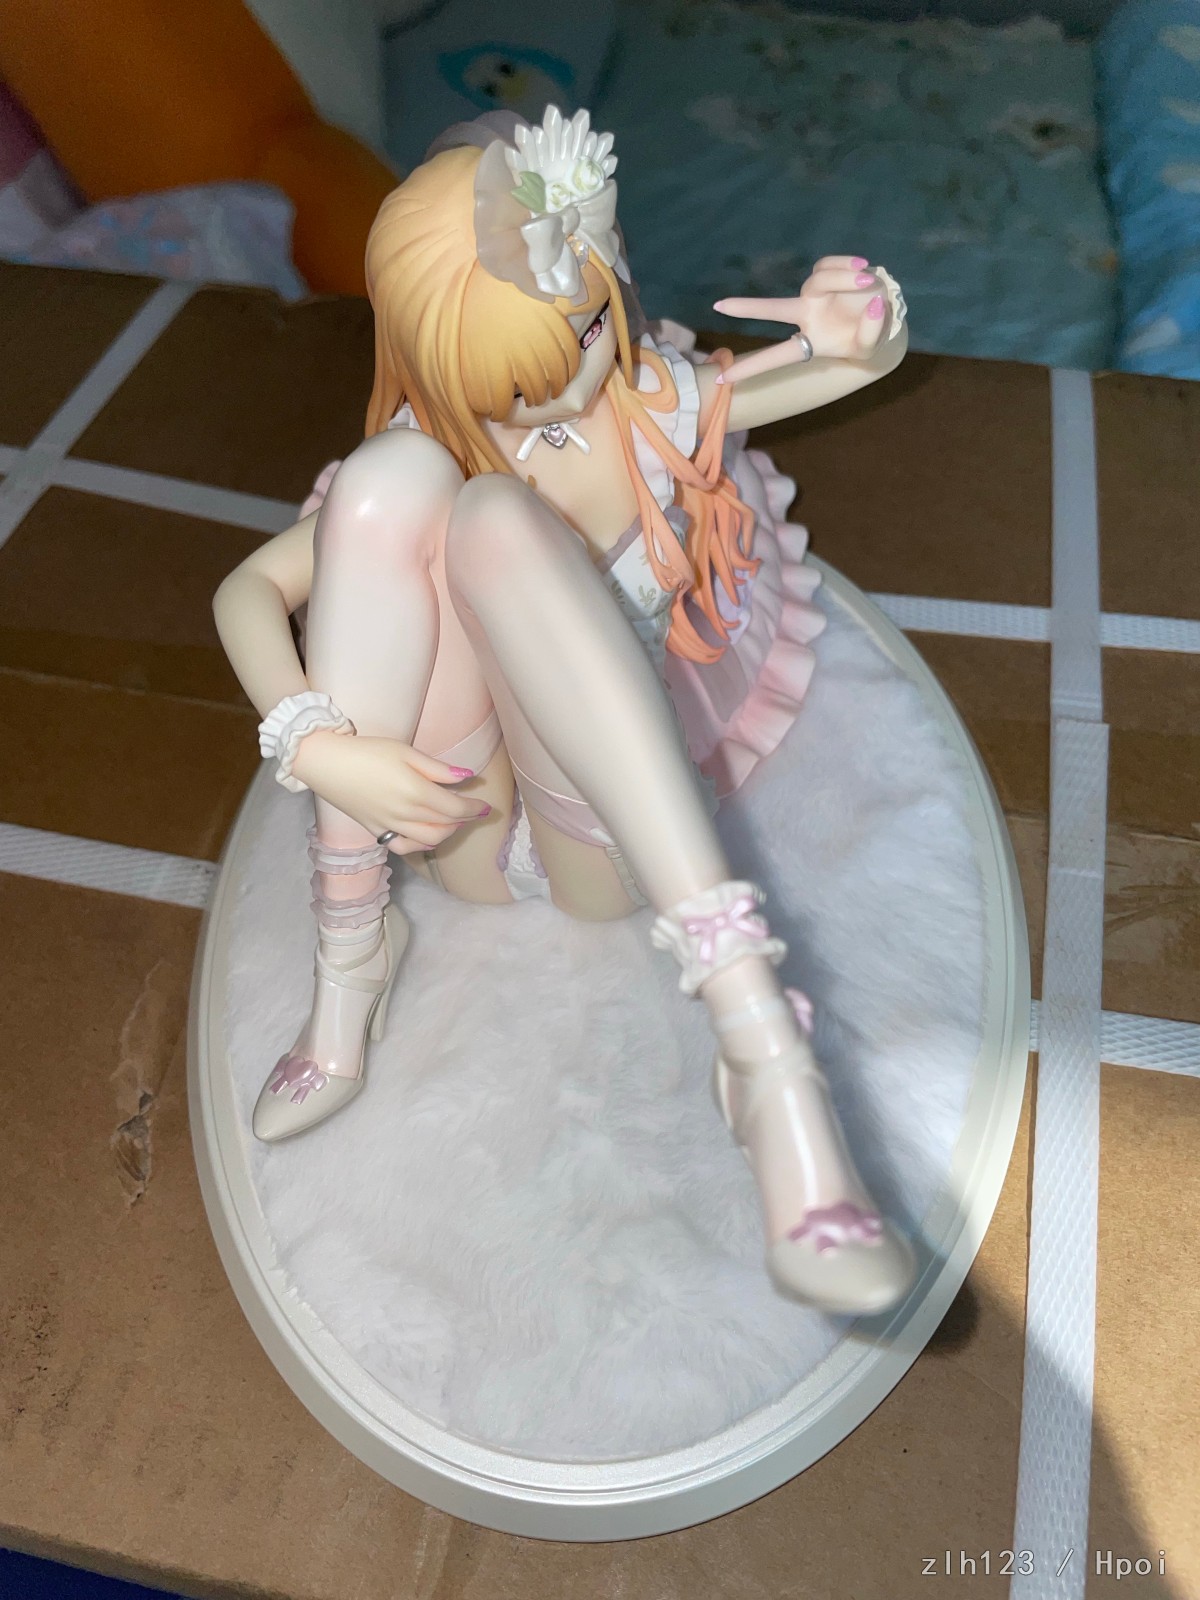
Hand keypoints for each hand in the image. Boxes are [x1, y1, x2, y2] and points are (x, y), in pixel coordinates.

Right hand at [290, 730, 490, 853]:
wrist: (327, 764)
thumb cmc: (367, 751)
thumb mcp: (406, 752)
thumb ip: (438, 769)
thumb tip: (467, 778)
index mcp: (416, 792)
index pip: (455, 808)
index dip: (474, 808)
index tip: (485, 805)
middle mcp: (405, 814)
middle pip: (445, 825)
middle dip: (465, 820)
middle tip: (475, 812)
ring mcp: (390, 826)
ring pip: (428, 840)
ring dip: (447, 833)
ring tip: (454, 822)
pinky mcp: (376, 830)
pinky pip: (404, 846)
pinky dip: (420, 844)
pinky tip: (426, 835)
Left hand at [713, 256, 892, 384]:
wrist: (886, 311)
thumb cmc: (870, 337)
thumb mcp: (871, 346)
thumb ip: (872, 331)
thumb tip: (873, 303)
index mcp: (810, 343)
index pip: (777, 356)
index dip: (751, 367)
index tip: (722, 380)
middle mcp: (807, 316)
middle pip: (773, 310)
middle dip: (747, 308)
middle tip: (718, 307)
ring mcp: (814, 293)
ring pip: (819, 280)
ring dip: (844, 278)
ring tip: (867, 281)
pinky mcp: (825, 273)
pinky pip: (828, 264)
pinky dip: (847, 264)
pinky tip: (863, 268)